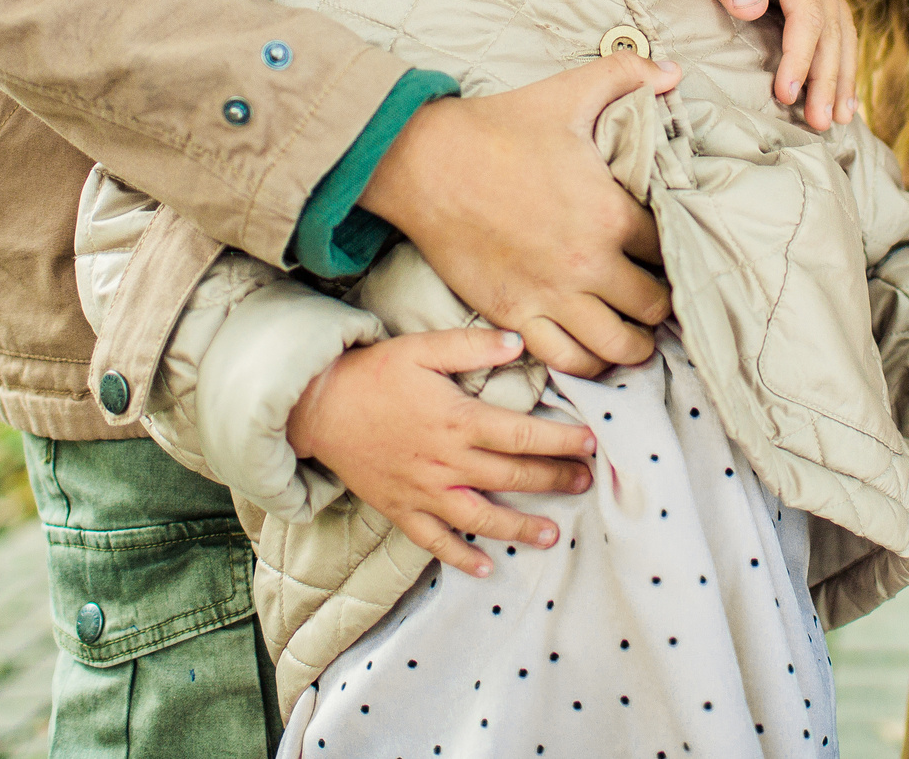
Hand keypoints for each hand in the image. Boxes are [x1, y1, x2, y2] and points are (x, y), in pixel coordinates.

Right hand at [287, 326, 595, 577]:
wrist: (317, 406)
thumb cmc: (374, 372)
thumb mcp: (424, 347)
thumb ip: (473, 345)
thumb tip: (520, 341)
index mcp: (457, 420)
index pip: (522, 436)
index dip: (561, 441)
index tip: (591, 443)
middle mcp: (445, 461)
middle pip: (511, 476)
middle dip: (553, 480)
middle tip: (585, 483)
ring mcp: (423, 491)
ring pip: (481, 517)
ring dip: (519, 528)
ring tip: (551, 535)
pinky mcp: (401, 508)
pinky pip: (434, 541)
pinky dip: (460, 557)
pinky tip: (485, 568)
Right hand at [358, 55, 679, 377]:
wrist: (424, 162)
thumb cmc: (498, 127)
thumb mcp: (568, 92)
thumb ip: (627, 74)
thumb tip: (673, 71)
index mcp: (610, 213)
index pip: (670, 250)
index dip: (677, 251)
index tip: (671, 251)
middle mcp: (587, 263)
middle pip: (653, 306)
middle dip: (662, 302)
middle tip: (658, 293)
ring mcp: (550, 295)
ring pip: (616, 346)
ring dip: (634, 343)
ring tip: (635, 331)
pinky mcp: (513, 314)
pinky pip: (565, 359)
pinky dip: (585, 361)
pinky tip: (590, 346)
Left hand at [673, 0, 858, 129]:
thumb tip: (753, 9)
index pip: (807, 17)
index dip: (800, 59)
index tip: (786, 95)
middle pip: (832, 30)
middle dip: (828, 80)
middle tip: (823, 125)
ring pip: (840, 32)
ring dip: (841, 76)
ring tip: (840, 119)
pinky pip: (833, 25)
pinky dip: (838, 59)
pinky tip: (840, 90)